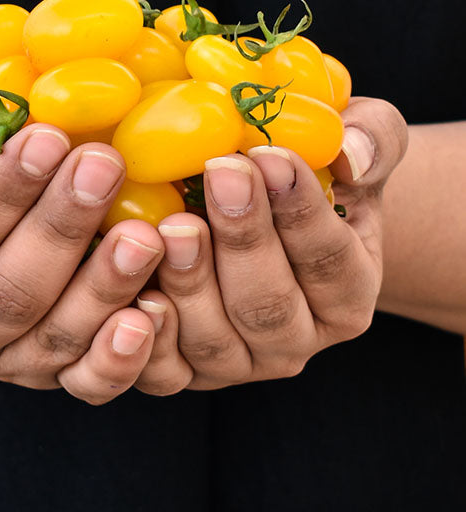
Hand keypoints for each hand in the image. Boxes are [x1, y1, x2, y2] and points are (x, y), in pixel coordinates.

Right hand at [0, 77, 163, 403]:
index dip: (2, 191)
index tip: (50, 139)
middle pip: (9, 292)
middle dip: (62, 229)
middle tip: (105, 169)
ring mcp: (5, 359)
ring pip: (55, 336)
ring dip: (103, 287)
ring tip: (144, 236)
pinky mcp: (53, 373)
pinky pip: (88, 381)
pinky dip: (121, 356)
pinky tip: (155, 312)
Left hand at [134, 97, 407, 393]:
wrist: (264, 219)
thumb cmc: (309, 179)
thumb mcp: (360, 146)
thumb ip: (373, 141)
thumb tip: (353, 153)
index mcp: (346, 293)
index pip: (328, 258)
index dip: (301, 210)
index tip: (270, 158)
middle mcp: (296, 338)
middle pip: (268, 304)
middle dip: (243, 238)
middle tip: (220, 176)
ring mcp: (239, 361)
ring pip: (214, 338)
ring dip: (191, 283)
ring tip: (173, 226)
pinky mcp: (186, 370)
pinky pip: (165, 370)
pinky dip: (151, 337)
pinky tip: (138, 291)